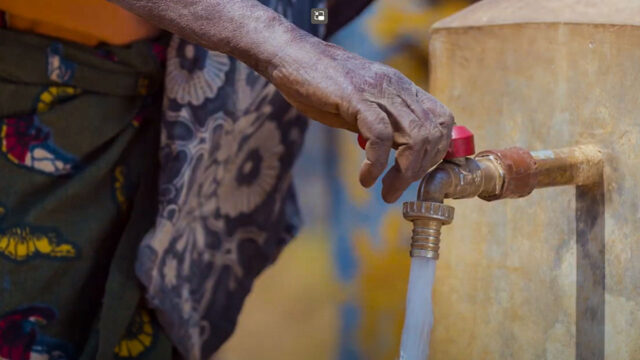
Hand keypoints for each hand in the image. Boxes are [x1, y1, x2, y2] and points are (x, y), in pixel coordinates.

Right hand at [268, 36, 453, 202]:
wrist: (291, 56)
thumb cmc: (320, 83)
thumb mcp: (359, 106)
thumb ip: (378, 124)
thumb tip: (390, 153)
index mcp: (401, 88)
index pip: (442, 120)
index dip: (438, 152)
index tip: (417, 174)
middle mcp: (397, 87)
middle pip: (433, 134)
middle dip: (420, 170)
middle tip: (396, 188)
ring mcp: (378, 90)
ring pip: (414, 137)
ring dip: (404, 173)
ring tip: (386, 190)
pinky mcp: (356, 97)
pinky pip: (380, 136)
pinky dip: (377, 164)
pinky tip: (366, 178)